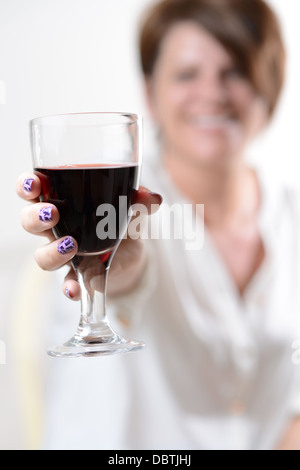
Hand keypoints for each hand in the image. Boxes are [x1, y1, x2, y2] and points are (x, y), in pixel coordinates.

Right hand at [17, 172, 161, 299]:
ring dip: (52, 251)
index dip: (27, 185)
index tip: (35, 183)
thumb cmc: (121, 219)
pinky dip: (70, 287)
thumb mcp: (131, 206)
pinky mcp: (78, 276)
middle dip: (35, 217)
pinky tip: (75, 289)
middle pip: (30, 222)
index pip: (34, 189)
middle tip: (52, 214)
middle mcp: (57, 228)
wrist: (131, 252)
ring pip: (42, 255)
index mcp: (63, 201)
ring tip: (71, 246)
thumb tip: (153, 198)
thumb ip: (139, 200)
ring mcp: (64, 254)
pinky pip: (67, 283)